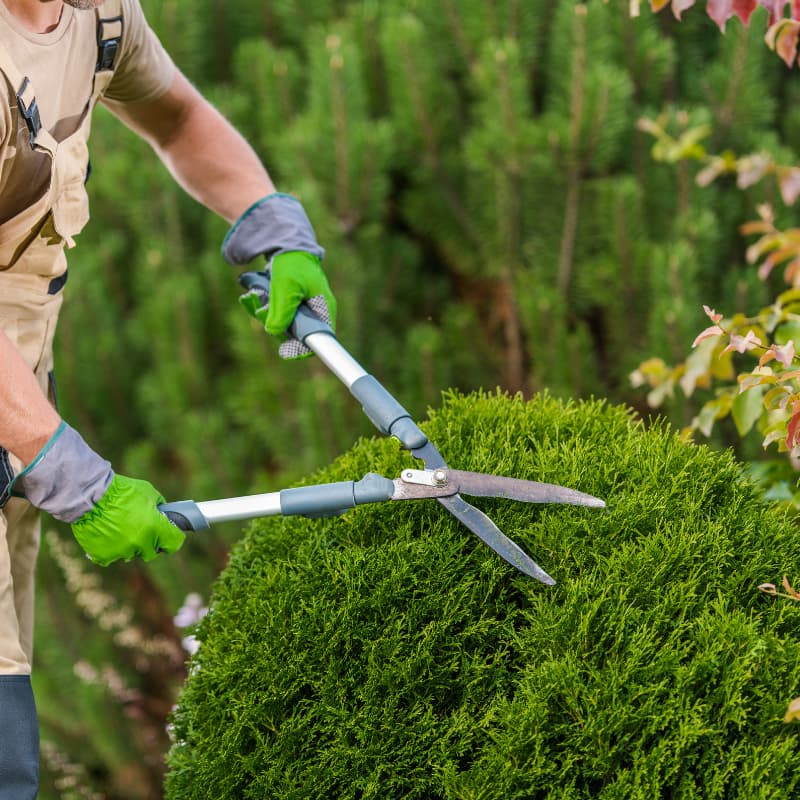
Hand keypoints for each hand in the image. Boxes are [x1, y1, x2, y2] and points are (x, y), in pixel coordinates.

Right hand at [11, 422, 183, 565]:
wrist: (90, 495)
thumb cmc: (121, 491)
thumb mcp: (148, 493)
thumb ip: (159, 507)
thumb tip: (164, 514)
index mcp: (155, 528)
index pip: (174, 544)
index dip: (173, 539)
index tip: (169, 535)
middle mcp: (140, 543)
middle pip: (152, 552)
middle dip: (150, 543)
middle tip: (143, 531)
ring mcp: (122, 551)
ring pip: (131, 555)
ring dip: (129, 546)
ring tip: (120, 528)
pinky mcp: (104, 556)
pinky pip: (112, 557)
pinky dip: (110, 549)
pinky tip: (107, 535)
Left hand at [222, 193, 337, 354]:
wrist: (284, 242)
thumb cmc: (291, 263)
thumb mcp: (284, 287)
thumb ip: (280, 311)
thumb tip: (272, 331)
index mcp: (324, 308)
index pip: (320, 340)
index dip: (303, 349)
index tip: (286, 350)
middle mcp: (316, 311)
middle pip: (297, 335)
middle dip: (276, 326)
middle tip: (261, 312)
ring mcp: (303, 308)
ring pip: (283, 325)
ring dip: (265, 315)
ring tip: (254, 298)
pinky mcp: (290, 303)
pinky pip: (276, 315)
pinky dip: (263, 308)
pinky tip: (254, 295)